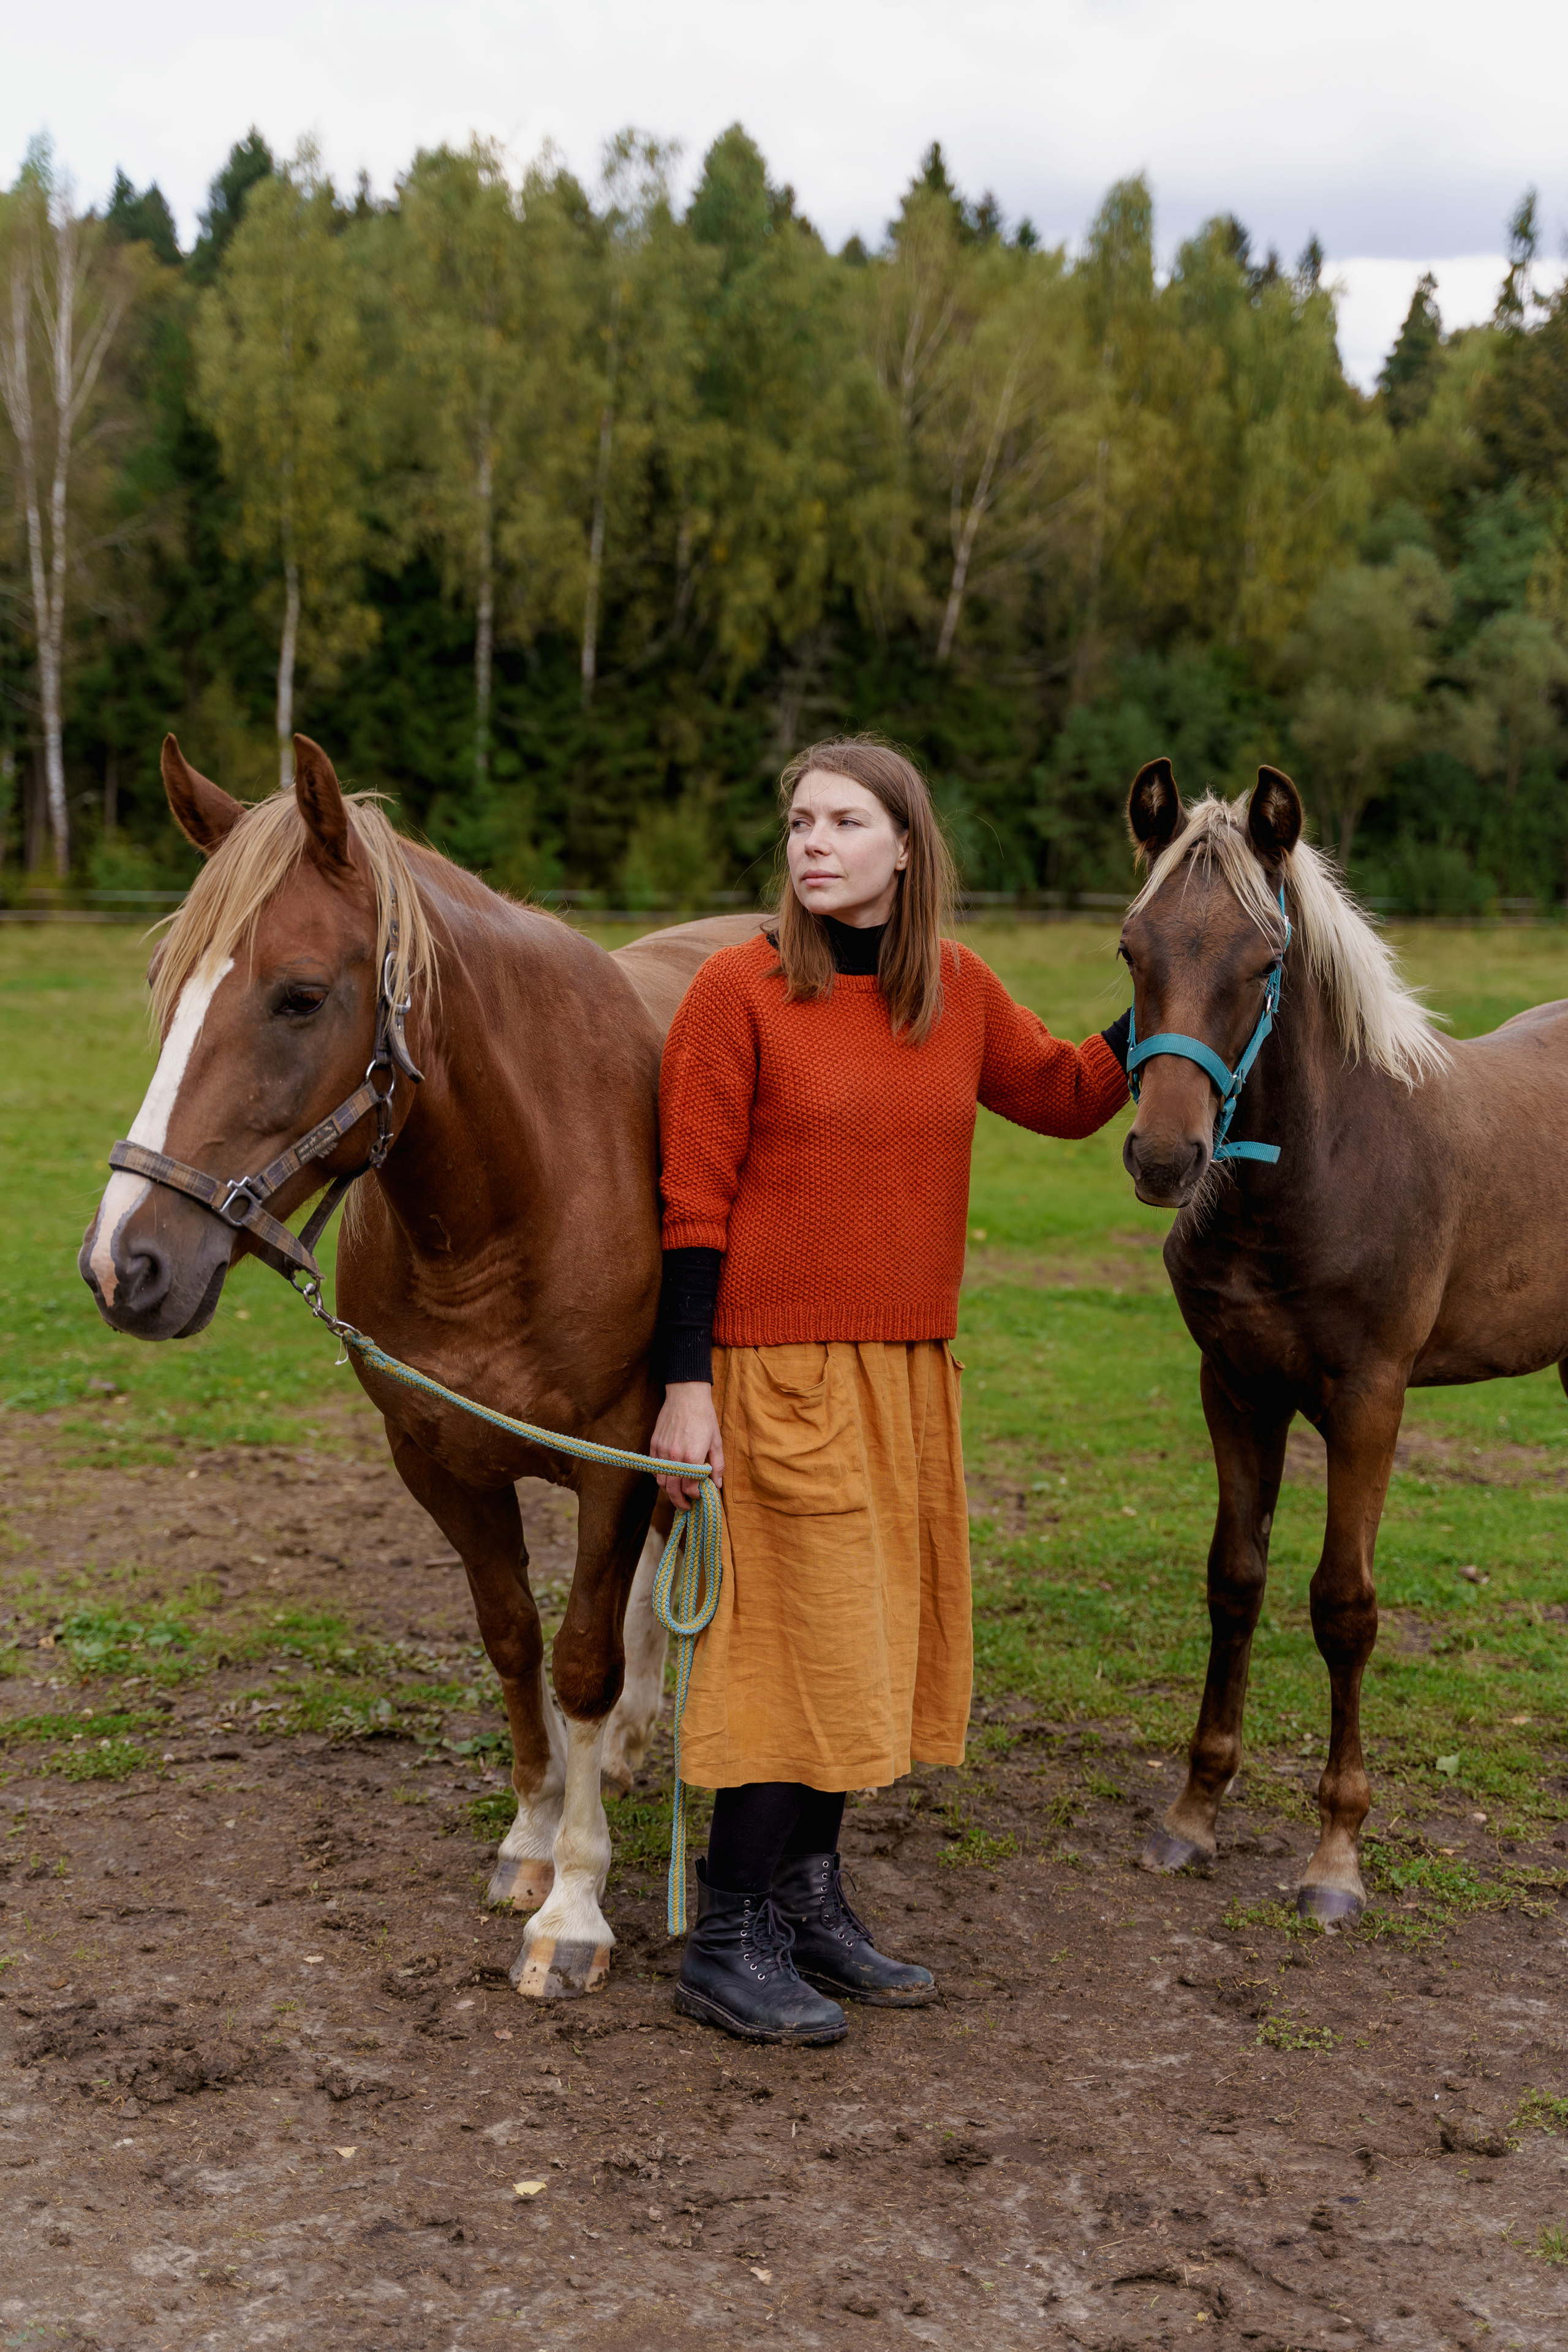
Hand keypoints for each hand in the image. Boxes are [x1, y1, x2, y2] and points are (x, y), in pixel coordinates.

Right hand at [650, 1381, 723, 1507]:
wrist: (686, 1395)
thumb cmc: (704, 1417)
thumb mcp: (716, 1442)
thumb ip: (717, 1466)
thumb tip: (717, 1485)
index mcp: (692, 1457)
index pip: (690, 1488)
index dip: (695, 1496)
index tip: (699, 1496)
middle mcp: (674, 1457)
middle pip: (672, 1490)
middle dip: (679, 1502)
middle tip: (686, 1506)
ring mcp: (662, 1451)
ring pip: (661, 1481)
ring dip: (669, 1490)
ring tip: (677, 1492)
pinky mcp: (654, 1444)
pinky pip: (654, 1468)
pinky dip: (660, 1476)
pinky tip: (668, 1476)